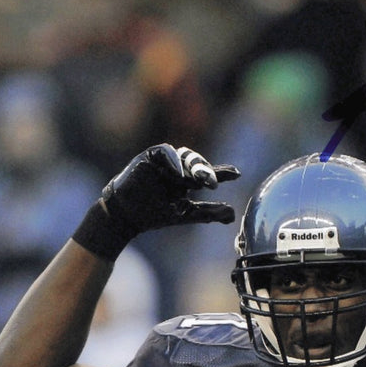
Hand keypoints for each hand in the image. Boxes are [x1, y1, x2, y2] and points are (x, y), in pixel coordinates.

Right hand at [102, 144, 239, 233]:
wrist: (127, 215)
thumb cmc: (154, 215)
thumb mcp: (186, 214)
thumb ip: (209, 213)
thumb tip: (232, 214)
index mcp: (185, 182)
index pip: (206, 174)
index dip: (222, 172)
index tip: (238, 174)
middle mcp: (177, 169)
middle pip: (198, 164)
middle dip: (207, 172)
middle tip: (214, 184)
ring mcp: (164, 162)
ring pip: (185, 155)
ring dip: (194, 166)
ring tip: (201, 180)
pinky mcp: (150, 156)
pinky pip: (165, 151)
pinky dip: (174, 159)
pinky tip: (180, 172)